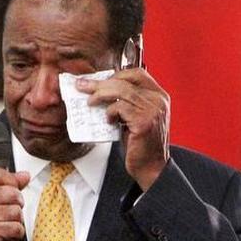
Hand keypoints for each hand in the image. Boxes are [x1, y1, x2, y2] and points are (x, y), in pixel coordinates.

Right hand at [0, 169, 30, 240]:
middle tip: (9, 212)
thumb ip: (6, 184)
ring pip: (16, 211)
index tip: (12, 190)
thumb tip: (24, 175)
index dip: (12, 182)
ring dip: (16, 220)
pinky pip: (16, 227)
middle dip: (17, 203)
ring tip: (5, 224)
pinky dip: (17, 233)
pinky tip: (6, 234)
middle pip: (11, 192)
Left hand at [77, 68, 170, 189]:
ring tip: (90, 102)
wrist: (151, 167)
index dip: (115, 74)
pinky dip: (110, 112)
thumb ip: (126, 102)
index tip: (98, 80)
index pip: (137, 73)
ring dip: (100, 95)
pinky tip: (108, 120)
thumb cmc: (141, 144)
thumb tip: (101, 90)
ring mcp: (153, 110)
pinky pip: (120, 108)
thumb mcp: (135, 117)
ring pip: (121, 91)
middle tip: (82, 86)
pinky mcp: (144, 122)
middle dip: (100, 83)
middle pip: (126, 80)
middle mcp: (158, 100)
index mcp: (158, 96)